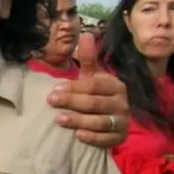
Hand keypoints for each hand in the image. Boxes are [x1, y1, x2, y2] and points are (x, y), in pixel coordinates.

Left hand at [47, 33, 129, 147]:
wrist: (114, 118)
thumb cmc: (98, 93)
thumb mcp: (92, 76)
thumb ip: (88, 58)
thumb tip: (86, 34)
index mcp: (115, 85)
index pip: (94, 85)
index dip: (74, 87)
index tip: (55, 89)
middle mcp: (122, 103)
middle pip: (95, 103)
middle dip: (72, 102)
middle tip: (51, 101)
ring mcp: (122, 121)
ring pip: (101, 122)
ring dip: (79, 120)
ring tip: (59, 119)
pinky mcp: (120, 137)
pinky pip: (107, 139)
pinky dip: (93, 138)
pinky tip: (78, 135)